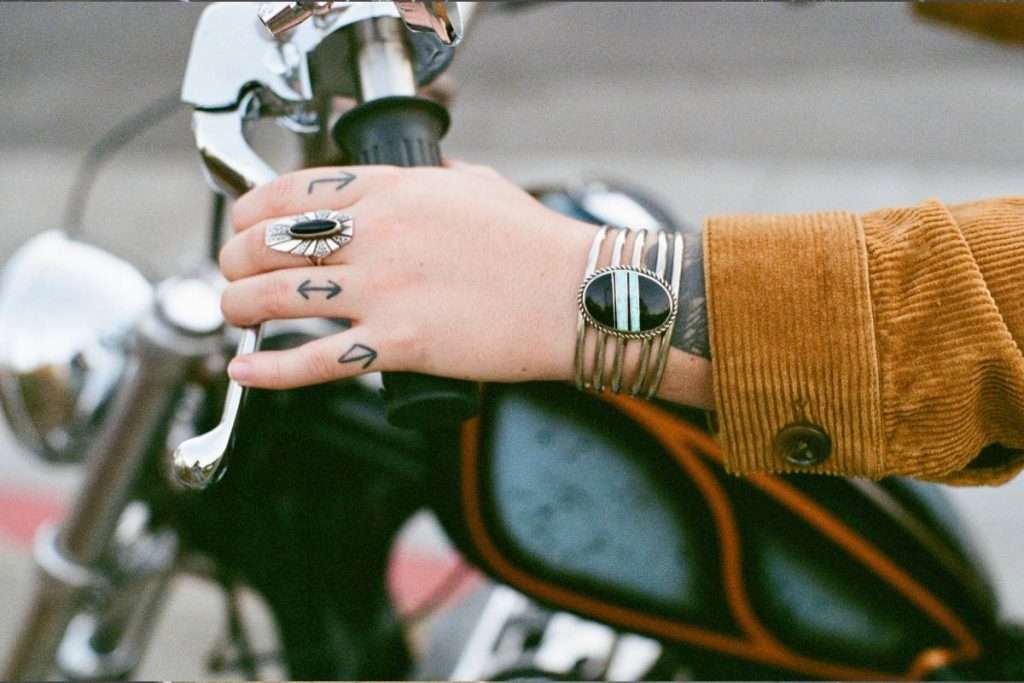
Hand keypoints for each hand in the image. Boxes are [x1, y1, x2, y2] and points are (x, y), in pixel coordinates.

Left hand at [219, 162, 595, 388]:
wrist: (577, 293)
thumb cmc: (534, 242)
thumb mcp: (474, 184)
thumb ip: (428, 180)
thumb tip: (404, 185)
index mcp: (391, 189)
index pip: (289, 191)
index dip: (249, 211)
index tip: (242, 226)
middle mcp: (377, 233)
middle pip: (269, 243)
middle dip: (234, 260)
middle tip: (233, 275)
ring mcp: (385, 289)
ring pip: (277, 298)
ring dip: (239, 308)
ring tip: (235, 317)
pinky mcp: (399, 343)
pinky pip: (316, 359)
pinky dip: (270, 370)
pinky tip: (245, 371)